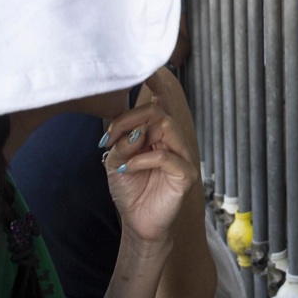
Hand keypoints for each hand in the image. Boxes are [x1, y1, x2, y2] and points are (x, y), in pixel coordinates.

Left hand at [100, 71, 198, 253]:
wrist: (138, 224)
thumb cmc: (130, 191)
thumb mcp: (115, 162)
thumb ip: (122, 143)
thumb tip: (133, 131)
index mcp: (158, 134)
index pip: (161, 103)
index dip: (157, 84)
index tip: (146, 72)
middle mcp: (173, 141)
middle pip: (159, 112)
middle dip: (131, 118)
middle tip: (110, 135)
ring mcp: (182, 156)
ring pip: (167, 127)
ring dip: (138, 135)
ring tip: (121, 153)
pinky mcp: (186, 174)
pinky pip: (168, 156)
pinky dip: (144, 159)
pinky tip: (129, 168)